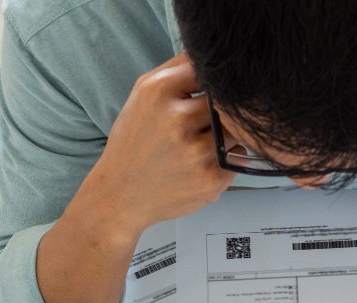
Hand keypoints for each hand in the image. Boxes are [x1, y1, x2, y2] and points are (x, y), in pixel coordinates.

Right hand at [68, 52, 235, 234]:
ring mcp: (196, 151)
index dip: (213, 83)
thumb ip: (178, 70)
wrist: (120, 194)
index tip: (209, 94)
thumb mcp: (143, 95)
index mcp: (159, 91)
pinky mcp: (210, 179)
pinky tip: (201, 163)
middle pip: (226, 101)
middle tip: (203, 124)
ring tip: (201, 143)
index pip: (209, 71)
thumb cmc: (134, 142)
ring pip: (235, 129)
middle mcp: (177, 119)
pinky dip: (226, 158)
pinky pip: (236, 157)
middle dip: (220, 111)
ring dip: (227, 134)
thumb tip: (213, 55)